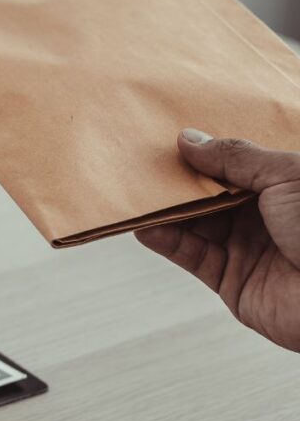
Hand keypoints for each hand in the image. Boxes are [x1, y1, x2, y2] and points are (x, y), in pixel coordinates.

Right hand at [136, 129, 299, 351]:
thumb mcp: (285, 175)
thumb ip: (235, 157)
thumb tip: (189, 139)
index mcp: (284, 186)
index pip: (234, 165)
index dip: (203, 153)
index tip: (168, 142)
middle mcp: (265, 216)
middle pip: (209, 194)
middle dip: (178, 181)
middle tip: (143, 166)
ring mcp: (247, 248)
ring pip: (195, 224)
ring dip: (165, 211)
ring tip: (136, 194)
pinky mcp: (231, 281)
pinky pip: (192, 256)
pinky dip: (167, 241)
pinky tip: (147, 226)